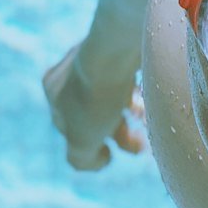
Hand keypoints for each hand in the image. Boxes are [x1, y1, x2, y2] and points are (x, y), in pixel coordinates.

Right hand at [43, 44, 146, 171]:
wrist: (117, 49)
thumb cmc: (95, 97)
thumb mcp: (81, 140)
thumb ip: (81, 158)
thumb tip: (94, 161)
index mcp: (52, 88)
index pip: (70, 127)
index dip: (90, 148)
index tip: (110, 155)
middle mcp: (70, 70)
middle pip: (97, 112)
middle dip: (119, 134)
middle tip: (141, 147)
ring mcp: (97, 56)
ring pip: (117, 95)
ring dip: (133, 115)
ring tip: (150, 123)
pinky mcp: (123, 47)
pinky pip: (133, 77)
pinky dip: (142, 93)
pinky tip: (154, 101)